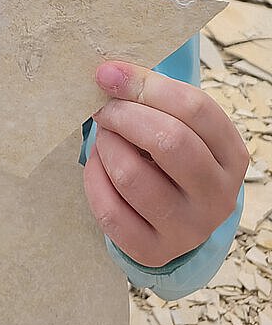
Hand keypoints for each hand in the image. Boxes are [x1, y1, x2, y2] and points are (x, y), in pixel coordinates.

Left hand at [83, 61, 247, 267]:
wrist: (173, 215)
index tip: (108, 73)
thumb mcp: (179, 124)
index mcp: (231, 155)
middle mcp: (218, 196)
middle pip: (169, 141)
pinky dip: (94, 179)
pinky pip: (110, 211)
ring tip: (105, 137)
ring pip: (132, 176)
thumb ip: (153, 97)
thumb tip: (109, 73)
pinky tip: (99, 167)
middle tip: (103, 107)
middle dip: (123, 114)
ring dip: (106, 146)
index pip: (194, 108)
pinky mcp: (154, 251)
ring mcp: (189, 229)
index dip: (145, 83)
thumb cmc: (170, 155)